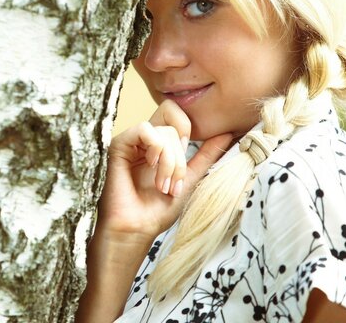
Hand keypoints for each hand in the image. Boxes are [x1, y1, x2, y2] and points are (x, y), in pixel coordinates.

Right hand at [99, 100, 232, 240]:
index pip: (179, 116)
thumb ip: (206, 155)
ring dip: (171, 161)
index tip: (185, 167)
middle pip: (175, 123)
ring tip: (163, 185)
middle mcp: (144, 140)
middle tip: (174, 183)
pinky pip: (145, 129)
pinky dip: (157, 149)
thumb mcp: (190, 180)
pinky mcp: (119, 144)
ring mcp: (131, 141)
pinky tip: (151, 168)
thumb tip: (227, 133)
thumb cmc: (157, 211)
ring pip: (164, 130)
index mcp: (160, 145)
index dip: (190, 133)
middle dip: (181, 156)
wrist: (136, 230)